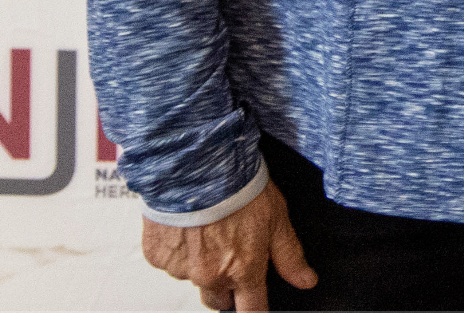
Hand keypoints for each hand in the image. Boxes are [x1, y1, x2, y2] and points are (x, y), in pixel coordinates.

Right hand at [140, 182, 315, 311]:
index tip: (256, 305)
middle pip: (218, 300)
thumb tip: (306, 280)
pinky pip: (170, 262)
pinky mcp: (157, 257)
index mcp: (242, 270)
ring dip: (201, 264)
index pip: (252, 310)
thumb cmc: (239, 187)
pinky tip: (188, 225)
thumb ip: (289, 255)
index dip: (256, 309)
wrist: (197, 166)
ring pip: (193, 278)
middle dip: (226, 288)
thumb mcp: (277, 218)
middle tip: (231, 256)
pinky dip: (179, 250)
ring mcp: (181, 269)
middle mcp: (210, 276)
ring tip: (209, 230)